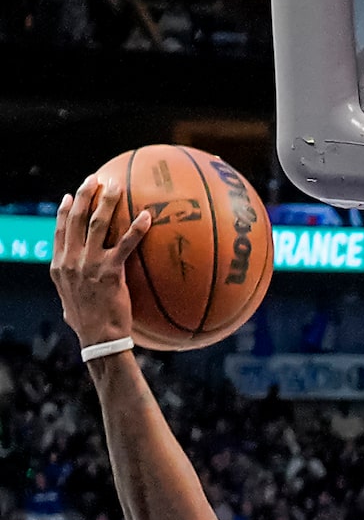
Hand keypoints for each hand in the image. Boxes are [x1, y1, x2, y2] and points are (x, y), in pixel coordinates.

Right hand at [50, 174, 150, 349]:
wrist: (98, 340)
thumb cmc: (88, 327)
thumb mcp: (70, 304)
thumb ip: (73, 289)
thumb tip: (77, 291)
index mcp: (59, 266)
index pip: (60, 231)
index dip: (65, 211)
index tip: (70, 196)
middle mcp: (71, 260)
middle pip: (76, 218)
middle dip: (85, 195)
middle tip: (95, 179)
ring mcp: (89, 264)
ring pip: (97, 223)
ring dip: (107, 202)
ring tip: (117, 186)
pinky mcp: (110, 271)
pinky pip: (126, 244)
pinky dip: (136, 228)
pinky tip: (147, 216)